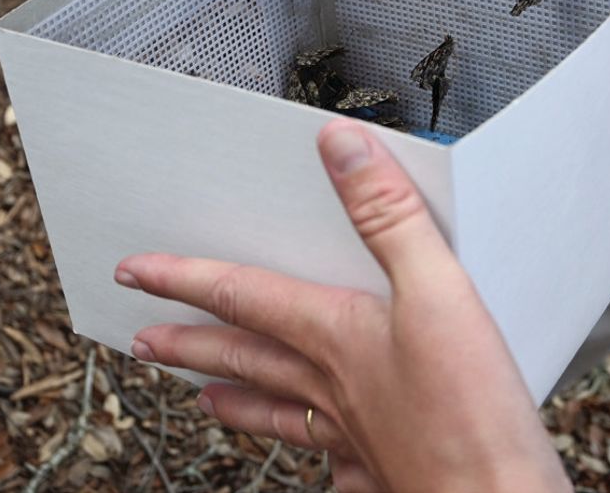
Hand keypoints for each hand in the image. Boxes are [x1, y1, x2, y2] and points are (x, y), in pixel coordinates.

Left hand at [116, 120, 572, 492]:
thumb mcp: (436, 287)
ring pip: (274, 409)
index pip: (241, 295)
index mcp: (334, 335)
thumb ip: (387, 214)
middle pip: (243, 356)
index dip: (185, 277)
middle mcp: (331, 386)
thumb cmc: (470, 412)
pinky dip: (314, 458)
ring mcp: (353, 433)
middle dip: (187, 342)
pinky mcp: (383, 470)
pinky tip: (318, 466)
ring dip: (232, 395)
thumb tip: (339, 148)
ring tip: (201, 394)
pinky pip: (330, 463)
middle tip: (144, 339)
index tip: (138, 271)